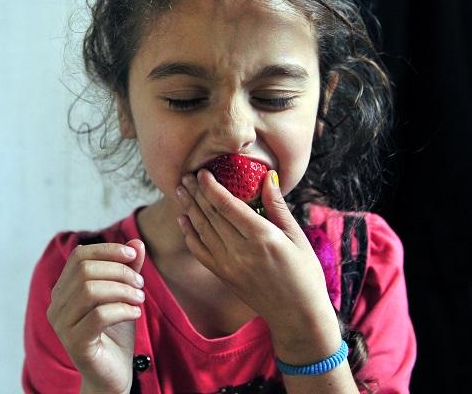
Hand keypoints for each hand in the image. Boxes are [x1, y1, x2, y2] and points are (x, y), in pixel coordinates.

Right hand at [46, 239, 145, 393]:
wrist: (112, 375)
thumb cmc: (115, 334)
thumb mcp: (123, 296)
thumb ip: (127, 270)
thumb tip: (136, 243)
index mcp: (63, 290)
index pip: (78, 256)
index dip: (107, 250)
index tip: (133, 256)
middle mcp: (56, 305)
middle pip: (84, 270)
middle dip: (119, 271)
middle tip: (140, 283)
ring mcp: (62, 325)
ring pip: (90, 290)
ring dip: (122, 290)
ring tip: (139, 298)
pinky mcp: (75, 343)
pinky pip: (99, 315)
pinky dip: (122, 309)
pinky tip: (136, 314)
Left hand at [175, 170, 340, 359]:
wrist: (297, 315)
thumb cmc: (304, 274)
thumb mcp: (297, 237)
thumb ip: (278, 206)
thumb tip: (268, 176)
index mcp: (261, 237)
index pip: (226, 205)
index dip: (211, 186)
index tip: (203, 171)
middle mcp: (240, 250)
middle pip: (210, 214)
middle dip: (196, 192)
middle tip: (186, 174)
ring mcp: (228, 264)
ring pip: (202, 230)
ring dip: (189, 208)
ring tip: (180, 190)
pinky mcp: (222, 275)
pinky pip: (199, 251)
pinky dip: (189, 234)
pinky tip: (183, 219)